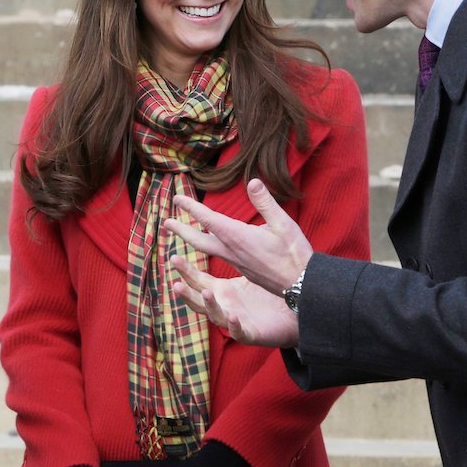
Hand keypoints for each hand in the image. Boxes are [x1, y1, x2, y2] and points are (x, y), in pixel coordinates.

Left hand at [165, 178, 312, 294]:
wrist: (300, 285)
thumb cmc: (293, 253)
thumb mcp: (283, 223)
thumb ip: (266, 203)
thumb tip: (252, 181)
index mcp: (237, 236)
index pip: (208, 219)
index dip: (191, 208)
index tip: (176, 199)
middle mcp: (231, 251)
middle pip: (198, 240)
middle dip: (181, 229)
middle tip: (166, 222)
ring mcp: (235, 262)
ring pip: (207, 249)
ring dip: (192, 239)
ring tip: (181, 233)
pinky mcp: (242, 269)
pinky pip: (219, 257)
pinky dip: (208, 248)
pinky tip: (212, 245)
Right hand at [171, 255, 300, 346]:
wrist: (291, 315)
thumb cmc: (267, 293)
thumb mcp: (249, 269)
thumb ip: (236, 251)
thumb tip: (225, 226)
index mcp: (222, 291)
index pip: (197, 280)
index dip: (185, 271)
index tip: (173, 257)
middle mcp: (223, 306)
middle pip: (198, 300)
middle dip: (186, 293)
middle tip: (176, 283)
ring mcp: (235, 321)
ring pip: (215, 316)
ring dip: (209, 306)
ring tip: (205, 293)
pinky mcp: (250, 333)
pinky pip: (239, 331)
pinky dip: (234, 325)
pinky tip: (233, 316)